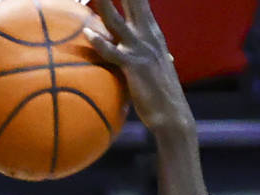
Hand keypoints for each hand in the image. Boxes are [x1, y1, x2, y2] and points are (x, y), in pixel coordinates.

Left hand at [87, 0, 187, 131]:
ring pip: (117, 21)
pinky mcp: (133, 68)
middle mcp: (148, 36)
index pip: (140, 0)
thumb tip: (141, 52)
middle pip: (132, 1)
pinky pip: (113, 52)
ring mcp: (141, 50)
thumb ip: (143, 53)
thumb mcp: (154, 67)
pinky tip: (87, 32)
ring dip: (103, 4)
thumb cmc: (160, 95)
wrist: (173, 117)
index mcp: (152, 32)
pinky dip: (100, 42)